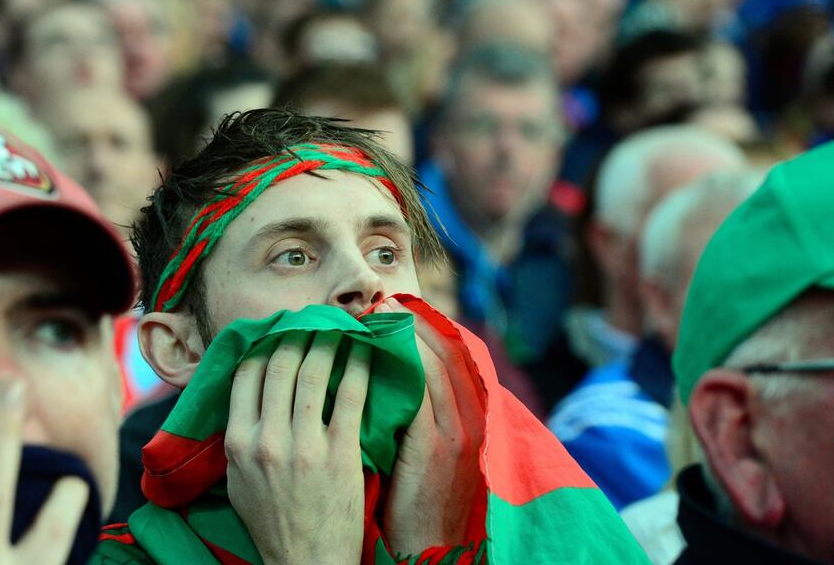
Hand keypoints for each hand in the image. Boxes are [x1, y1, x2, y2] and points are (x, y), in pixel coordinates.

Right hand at [225, 331, 369, 564]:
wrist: (307, 562)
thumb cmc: (273, 524)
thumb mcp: (238, 482)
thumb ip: (240, 438)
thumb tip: (245, 395)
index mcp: (239, 443)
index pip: (246, 374)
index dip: (264, 344)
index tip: (279, 329)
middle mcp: (267, 439)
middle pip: (280, 365)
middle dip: (298, 332)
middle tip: (313, 317)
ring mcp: (304, 446)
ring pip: (314, 372)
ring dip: (329, 340)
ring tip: (340, 325)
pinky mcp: (340, 454)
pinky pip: (350, 396)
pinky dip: (359, 367)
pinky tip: (366, 352)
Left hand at [376, 298, 484, 554]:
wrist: (428, 546)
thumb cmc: (416, 499)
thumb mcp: (424, 450)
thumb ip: (415, 413)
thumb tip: (384, 376)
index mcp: (468, 416)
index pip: (450, 355)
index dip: (425, 326)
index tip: (397, 304)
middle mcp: (468, 418)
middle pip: (445, 352)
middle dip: (415, 322)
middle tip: (383, 299)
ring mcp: (455, 433)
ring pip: (433, 366)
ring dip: (405, 337)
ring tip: (375, 315)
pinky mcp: (434, 449)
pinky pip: (418, 395)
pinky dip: (399, 369)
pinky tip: (371, 353)